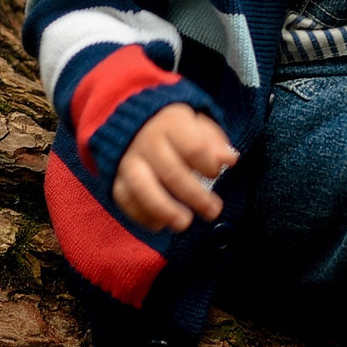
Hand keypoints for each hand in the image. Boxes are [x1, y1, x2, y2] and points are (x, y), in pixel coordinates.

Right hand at [113, 103, 239, 232]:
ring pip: (142, 188)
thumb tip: (229, 160)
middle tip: (212, 211)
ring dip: (164, 209)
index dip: (208, 166)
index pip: (193, 148)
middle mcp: (146, 140)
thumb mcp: (199, 125)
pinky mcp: (117, 177)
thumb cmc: (177, 129)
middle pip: (171, 172)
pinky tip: (161, 224)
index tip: (216, 174)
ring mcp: (129, 160)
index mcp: (171, 122)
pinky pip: (125, 200)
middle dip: (195, 196)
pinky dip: (142, 215)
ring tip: (183, 224)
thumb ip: (215, 142)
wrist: (137, 122)